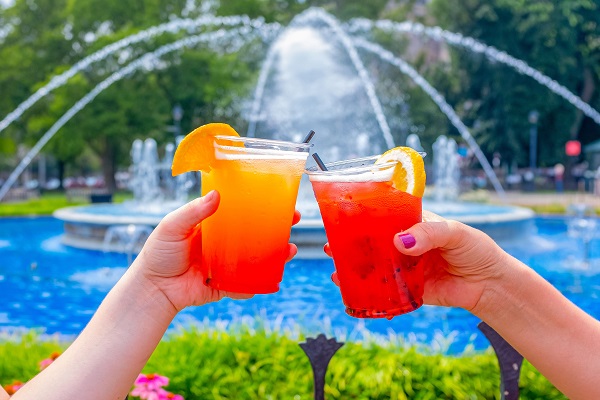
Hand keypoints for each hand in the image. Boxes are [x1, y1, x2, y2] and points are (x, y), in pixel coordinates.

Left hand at [132, 190, 300, 310]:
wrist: (153, 288)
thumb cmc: (159, 253)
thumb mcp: (173, 226)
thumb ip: (193, 212)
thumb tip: (217, 195)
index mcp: (214, 225)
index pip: (242, 211)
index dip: (260, 204)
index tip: (278, 198)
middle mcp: (225, 243)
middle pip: (256, 233)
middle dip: (277, 227)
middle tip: (293, 220)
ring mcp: (229, 264)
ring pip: (258, 257)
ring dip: (277, 253)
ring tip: (289, 249)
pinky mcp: (228, 285)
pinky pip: (248, 284)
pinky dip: (261, 282)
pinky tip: (272, 279)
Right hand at [326, 211, 510, 311]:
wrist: (491, 284)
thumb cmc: (475, 249)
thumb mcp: (454, 233)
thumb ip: (429, 233)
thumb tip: (401, 242)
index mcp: (413, 224)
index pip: (384, 217)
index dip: (363, 217)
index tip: (342, 215)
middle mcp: (406, 244)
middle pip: (373, 242)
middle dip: (350, 243)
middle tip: (330, 244)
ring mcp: (405, 267)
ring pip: (375, 265)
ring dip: (355, 266)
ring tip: (335, 267)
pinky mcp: (409, 289)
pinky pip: (386, 289)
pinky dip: (369, 290)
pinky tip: (352, 289)